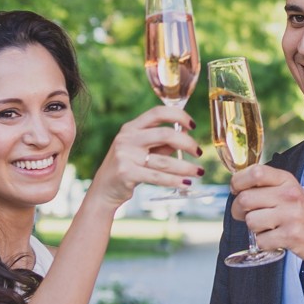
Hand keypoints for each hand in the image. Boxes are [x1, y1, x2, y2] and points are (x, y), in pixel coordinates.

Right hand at [85, 107, 202, 209]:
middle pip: (165, 134)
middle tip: (199, 152)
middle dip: (187, 143)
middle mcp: (127, 138)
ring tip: (199, 172)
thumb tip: (187, 136)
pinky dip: (175, 181)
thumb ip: (162, 143)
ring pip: (164, 160)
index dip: (179, 116)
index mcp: (131, 127)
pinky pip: (157, 176)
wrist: (104, 190)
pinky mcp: (126, 173)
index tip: (193, 126)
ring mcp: (125, 155)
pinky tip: (186, 183)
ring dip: (186, 167)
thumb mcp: (142, 150)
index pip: (158, 112)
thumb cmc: (128, 167)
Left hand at [229, 164, 303, 266]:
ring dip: (254, 228)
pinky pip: (260, 240)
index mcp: (287, 180)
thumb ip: (267, 186)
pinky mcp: (290, 236)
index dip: (238, 182)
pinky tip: (275, 239)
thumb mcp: (291, 192)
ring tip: (268, 228)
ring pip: (250, 221)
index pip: (255, 172)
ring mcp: (290, 215)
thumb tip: (235, 187)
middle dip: (239, 211)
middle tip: (247, 215)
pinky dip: (263, 243)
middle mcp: (289, 195)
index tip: (236, 190)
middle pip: (245, 199)